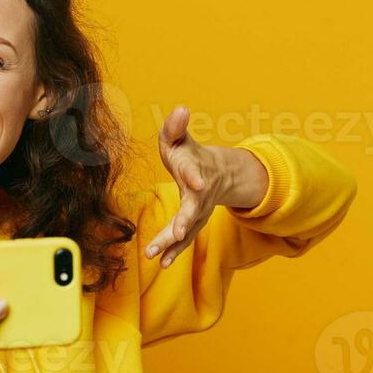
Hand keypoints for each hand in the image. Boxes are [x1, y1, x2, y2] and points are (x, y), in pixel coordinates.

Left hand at [144, 106, 268, 268]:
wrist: (215, 174)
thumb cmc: (189, 154)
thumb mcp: (180, 139)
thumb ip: (176, 127)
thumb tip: (181, 109)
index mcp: (197, 169)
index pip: (196, 172)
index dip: (197, 176)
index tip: (199, 182)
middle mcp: (200, 194)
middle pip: (194, 209)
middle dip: (185, 220)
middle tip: (177, 232)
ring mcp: (199, 211)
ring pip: (187, 229)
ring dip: (173, 243)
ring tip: (157, 256)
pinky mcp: (192, 223)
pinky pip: (184, 240)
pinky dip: (174, 251)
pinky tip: (161, 263)